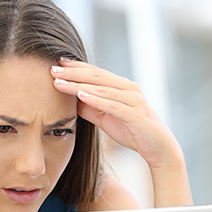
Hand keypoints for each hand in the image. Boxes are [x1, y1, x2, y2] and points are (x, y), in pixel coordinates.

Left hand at [50, 59, 182, 169]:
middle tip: (52, 69)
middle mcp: (128, 89)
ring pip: (102, 88)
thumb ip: (90, 108)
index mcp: (121, 87)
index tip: (56, 63)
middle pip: (96, 76)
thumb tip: (71, 100)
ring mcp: (133, 100)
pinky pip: (113, 105)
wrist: (158, 148)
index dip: (76, 67)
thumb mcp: (105, 118)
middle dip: (73, 72)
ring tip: (59, 82)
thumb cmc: (132, 131)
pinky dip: (96, 99)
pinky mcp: (136, 114)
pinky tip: (80, 96)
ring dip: (78, 84)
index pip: (95, 73)